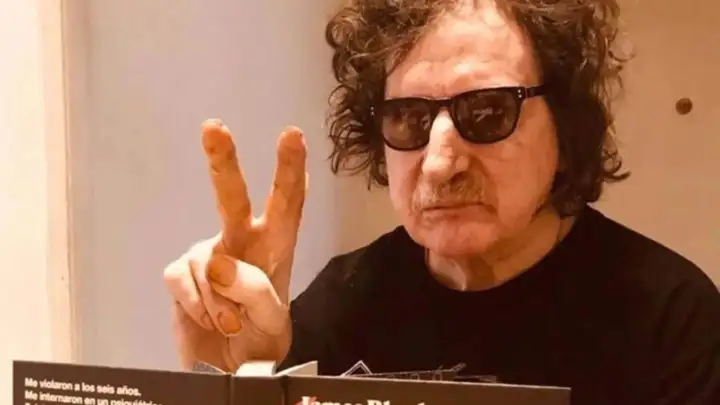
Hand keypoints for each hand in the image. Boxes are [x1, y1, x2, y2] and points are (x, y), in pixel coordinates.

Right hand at [163, 119, 307, 370]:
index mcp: (275, 247)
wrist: (229, 365)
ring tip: (230, 323)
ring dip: (218, 302)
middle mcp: (241, 241)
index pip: (287, 204)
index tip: (292, 136)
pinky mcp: (179, 272)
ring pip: (205, 263)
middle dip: (223, 162)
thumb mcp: (274, 321)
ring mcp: (207, 255)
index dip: (290, 170)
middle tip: (213, 128)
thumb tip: (220, 262)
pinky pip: (181, 280)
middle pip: (232, 198)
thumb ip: (257, 292)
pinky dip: (195, 305)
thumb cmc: (261, 335)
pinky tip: (206, 318)